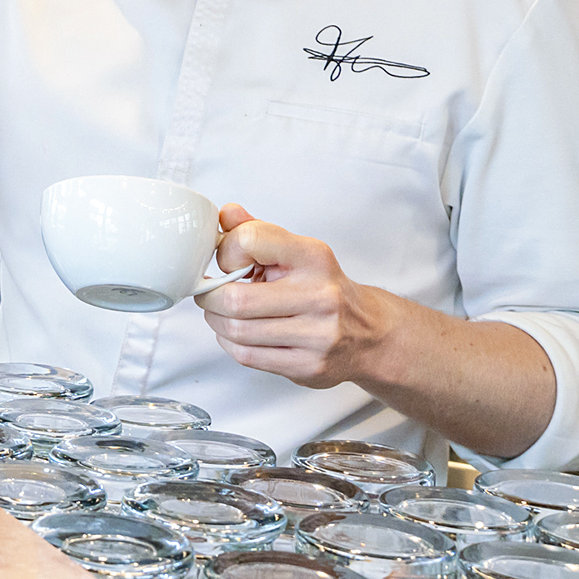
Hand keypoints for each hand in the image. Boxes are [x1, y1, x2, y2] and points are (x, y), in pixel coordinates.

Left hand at [195, 203, 400, 389]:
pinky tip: (236, 333)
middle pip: (236, 299)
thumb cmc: (324, 287)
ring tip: (220, 312)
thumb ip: (259, 231)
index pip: (250, 240)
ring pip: (237, 330)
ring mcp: (317, 335)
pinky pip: (247, 355)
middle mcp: (320, 296)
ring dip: (216, 321)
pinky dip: (230, 343)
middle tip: (208, 292)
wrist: (369, 334)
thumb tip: (226, 212)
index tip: (226, 261)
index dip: (225, 251)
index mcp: (313, 257)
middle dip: (210, 296)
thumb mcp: (298, 252)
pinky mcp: (308, 365)